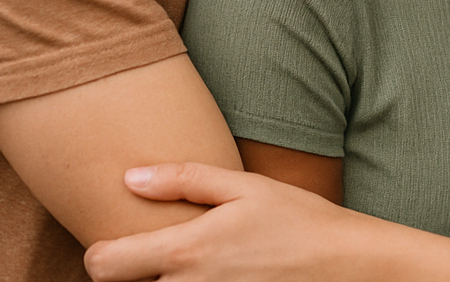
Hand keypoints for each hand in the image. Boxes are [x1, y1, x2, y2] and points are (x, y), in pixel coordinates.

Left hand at [86, 164, 449, 281]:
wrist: (347, 265)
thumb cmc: (300, 219)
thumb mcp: (246, 187)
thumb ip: (184, 180)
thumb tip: (128, 177)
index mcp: (185, 252)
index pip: (101, 266)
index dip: (101, 253)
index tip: (120, 242)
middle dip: (136, 272)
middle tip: (162, 250)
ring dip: (167, 281)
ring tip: (199, 260)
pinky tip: (218, 273)